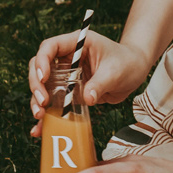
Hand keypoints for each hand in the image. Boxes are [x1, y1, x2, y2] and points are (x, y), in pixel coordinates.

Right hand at [27, 31, 151, 135]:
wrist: (136, 71)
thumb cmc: (127, 63)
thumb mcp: (116, 71)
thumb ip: (100, 83)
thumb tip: (87, 98)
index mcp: (75, 44)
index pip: (50, 47)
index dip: (42, 61)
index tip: (44, 77)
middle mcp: (66, 58)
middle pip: (39, 67)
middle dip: (36, 85)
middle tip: (43, 102)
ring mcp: (66, 75)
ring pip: (42, 86)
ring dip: (37, 101)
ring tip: (39, 116)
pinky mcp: (69, 92)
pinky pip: (53, 102)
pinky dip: (46, 115)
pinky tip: (40, 129)